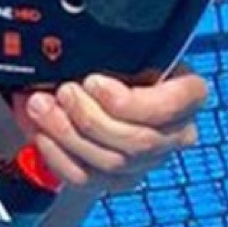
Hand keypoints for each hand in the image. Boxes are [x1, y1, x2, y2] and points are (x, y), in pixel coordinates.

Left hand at [12, 69, 211, 193]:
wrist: (94, 91)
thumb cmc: (112, 65)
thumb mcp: (119, 49)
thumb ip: (114, 51)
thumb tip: (77, 44)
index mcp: (186, 94)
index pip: (179, 104)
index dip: (132, 100)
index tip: (93, 82)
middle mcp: (174, 134)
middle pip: (140, 140)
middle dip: (90, 116)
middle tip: (63, 92)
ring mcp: (147, 162)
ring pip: (112, 162)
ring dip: (67, 133)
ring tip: (41, 106)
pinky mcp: (117, 181)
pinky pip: (87, 178)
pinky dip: (57, 154)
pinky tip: (42, 132)